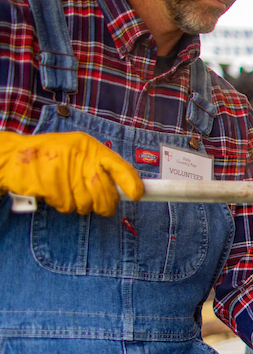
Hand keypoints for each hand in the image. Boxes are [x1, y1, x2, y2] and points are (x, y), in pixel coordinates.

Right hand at [0, 130, 143, 214]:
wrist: (11, 156)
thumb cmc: (49, 155)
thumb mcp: (76, 150)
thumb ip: (98, 165)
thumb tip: (124, 187)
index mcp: (89, 147)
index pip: (118, 166)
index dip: (131, 183)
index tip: (138, 195)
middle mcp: (78, 156)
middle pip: (104, 192)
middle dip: (104, 204)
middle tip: (99, 206)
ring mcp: (62, 170)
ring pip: (85, 203)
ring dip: (79, 204)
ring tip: (68, 192)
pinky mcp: (48, 184)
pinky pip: (66, 205)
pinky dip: (62, 204)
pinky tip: (54, 193)